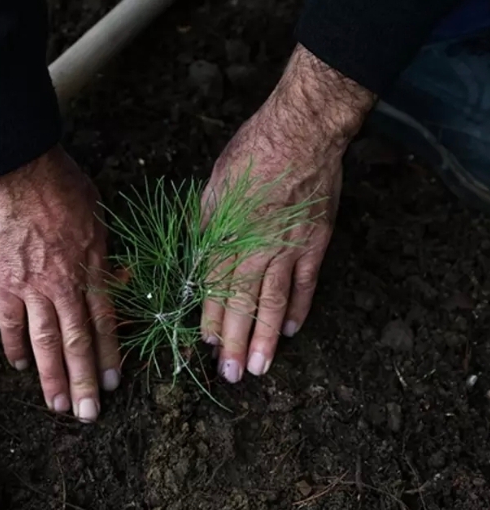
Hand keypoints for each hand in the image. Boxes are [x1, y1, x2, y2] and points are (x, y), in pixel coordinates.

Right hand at [0, 145, 120, 422]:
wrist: (17, 169)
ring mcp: (33, 287)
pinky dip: (14, 347)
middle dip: (84, 382)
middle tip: (89, 415)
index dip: (109, 356)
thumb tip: (119, 281)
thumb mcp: (100, 217)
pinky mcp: (3, 282)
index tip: (113, 384)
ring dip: (53, 377)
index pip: (105, 323)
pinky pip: (9, 323)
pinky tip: (20, 367)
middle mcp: (66, 284)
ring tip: (57, 407)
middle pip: (78, 342)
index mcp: (94, 267)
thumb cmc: (61, 185)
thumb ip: (106, 254)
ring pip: (46, 341)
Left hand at [201, 44, 375, 382]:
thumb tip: (195, 259)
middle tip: (231, 375)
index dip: (210, 320)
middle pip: (241, 304)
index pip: (214, 288)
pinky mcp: (314, 244)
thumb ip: (205, 228)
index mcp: (225, 236)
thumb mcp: (212, 190)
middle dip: (234, 343)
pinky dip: (298, 309)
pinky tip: (289, 330)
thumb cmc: (249, 157)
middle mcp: (254, 249)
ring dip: (265, 338)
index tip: (207, 346)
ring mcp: (287, 250)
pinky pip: (305, 284)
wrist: (299, 135)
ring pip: (274, 303)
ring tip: (260, 367)